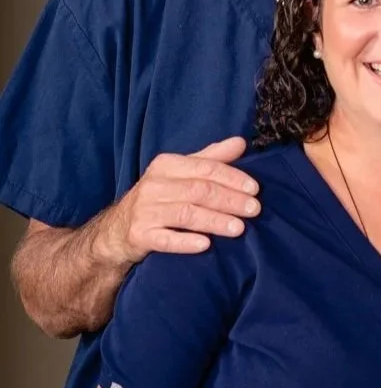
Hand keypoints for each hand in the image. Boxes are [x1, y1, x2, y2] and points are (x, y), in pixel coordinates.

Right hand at [99, 137, 259, 263]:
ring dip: (214, 221)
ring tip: (239, 228)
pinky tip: (205, 245)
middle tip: (254, 209)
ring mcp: (145, 211)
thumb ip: (210, 159)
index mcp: (166, 165)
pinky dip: (185, 242)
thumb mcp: (181, 173)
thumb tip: (240, 142)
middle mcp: (154, 185)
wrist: (119, 228)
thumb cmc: (160, 197)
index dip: (231, 178)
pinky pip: (165, 239)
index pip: (205, 168)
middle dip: (229, 200)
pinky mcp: (140, 235)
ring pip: (185, 214)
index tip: (255, 189)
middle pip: (198, 191)